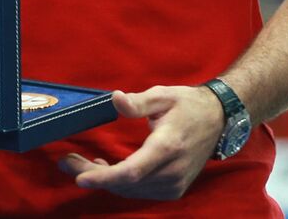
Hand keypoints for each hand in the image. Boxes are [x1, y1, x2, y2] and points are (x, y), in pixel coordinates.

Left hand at [59, 86, 223, 199]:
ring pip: (130, 191)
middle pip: (125, 183)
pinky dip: (122, 183)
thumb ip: (137, 102)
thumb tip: (115, 99)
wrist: (219, 119)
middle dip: (93, 175)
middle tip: (68, 162)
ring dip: (105, 179)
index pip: (132, 172)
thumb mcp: (163, 95)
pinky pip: (140, 192)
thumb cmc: (188, 104)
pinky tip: (111, 168)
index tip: (80, 178)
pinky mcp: (174, 189)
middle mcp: (172, 171)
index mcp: (167, 146)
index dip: (104, 178)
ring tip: (87, 161)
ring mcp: (174, 184)